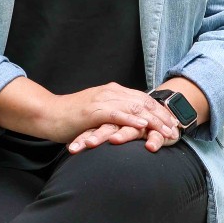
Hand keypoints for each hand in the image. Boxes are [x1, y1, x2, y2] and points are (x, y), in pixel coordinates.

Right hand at [48, 83, 179, 147]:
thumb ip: (112, 115)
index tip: (173, 123)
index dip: (160, 111)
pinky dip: (131, 118)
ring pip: (134, 107)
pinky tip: (143, 124)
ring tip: (166, 130)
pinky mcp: (93, 110)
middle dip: (162, 116)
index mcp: (113, 92)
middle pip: (143, 102)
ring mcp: (102, 100)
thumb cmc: (70, 118)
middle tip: (176, 129)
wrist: (47, 114)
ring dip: (153, 119)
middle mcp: (110, 92)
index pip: (142, 99)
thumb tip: (127, 124)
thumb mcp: (96, 114)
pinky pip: (116, 113)